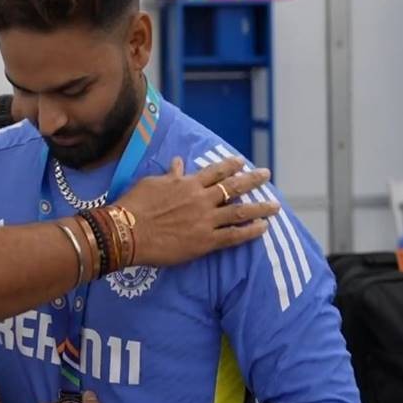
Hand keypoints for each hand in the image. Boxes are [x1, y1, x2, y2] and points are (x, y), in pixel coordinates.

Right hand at [118, 156, 277, 266]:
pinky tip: (264, 227)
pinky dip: (251, 231)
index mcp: (187, 183)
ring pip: (240, 210)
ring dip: (260, 206)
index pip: (215, 171)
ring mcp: (206, 220)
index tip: (242, 161)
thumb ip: (170, 175)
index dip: (230, 165)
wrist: (128, 231)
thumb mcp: (151, 183)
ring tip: (275, 205)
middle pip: (233, 187)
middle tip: (266, 174)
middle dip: (252, 180)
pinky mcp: (205, 241)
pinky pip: (234, 235)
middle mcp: (201, 199)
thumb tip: (179, 162)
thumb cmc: (135, 205)